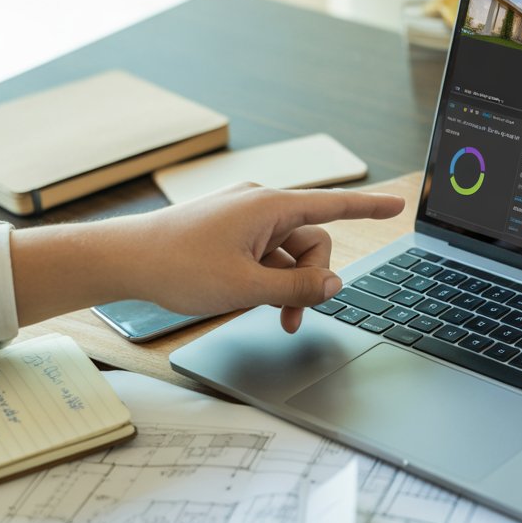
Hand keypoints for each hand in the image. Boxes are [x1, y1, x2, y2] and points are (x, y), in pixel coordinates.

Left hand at [10, 184, 405, 329]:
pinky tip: (250, 300)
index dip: (370, 208)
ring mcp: (243, 220)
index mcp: (269, 207)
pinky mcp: (228, 234)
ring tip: (271, 316)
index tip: (399, 206)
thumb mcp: (246, 287)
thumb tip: (333, 283)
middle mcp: (260, 206)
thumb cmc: (177, 267)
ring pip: (288, 255)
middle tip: (292, 315)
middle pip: (311, 241)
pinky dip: (267, 280)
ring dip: (287, 286)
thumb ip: (296, 288)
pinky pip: (265, 256)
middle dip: (310, 279)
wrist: (122, 261)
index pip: (334, 206)